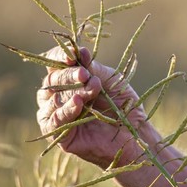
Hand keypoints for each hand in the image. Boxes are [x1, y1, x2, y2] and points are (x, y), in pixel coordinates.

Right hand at [36, 46, 152, 167]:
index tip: (73, 54)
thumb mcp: (110, 81)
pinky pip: (54, 121)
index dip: (60, 56)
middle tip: (87, 75)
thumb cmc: (123, 105)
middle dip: (69, 75)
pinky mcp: (60, 136)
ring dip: (73, 92)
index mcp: (68, 81)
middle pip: (52, 80)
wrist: (135, 133)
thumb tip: (79, 51)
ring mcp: (57, 116)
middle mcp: (57, 97)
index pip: (54, 64)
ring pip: (52, 99)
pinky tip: (78, 103)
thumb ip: (93, 68)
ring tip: (93, 89)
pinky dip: (65, 110)